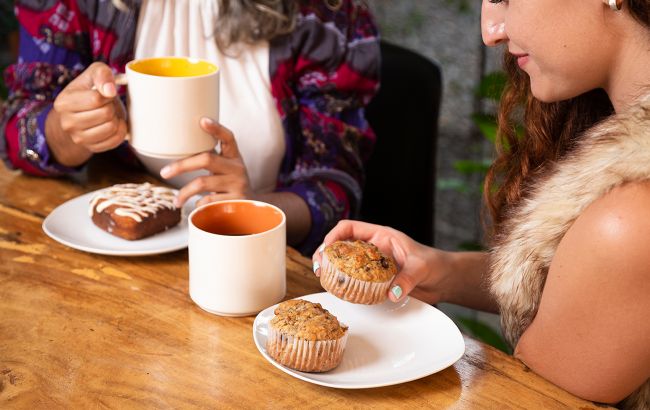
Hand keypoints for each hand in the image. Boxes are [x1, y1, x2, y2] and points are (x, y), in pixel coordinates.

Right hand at [52, 62, 126, 153]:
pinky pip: (115, 140)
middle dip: (111, 106)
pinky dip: (120, 130)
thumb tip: (110, 90)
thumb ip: (101, 74)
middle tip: (107, 105)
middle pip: (106, 114)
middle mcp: (67, 123)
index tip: (104, 94)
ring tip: (109, 114)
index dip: (107, 95)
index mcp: (63, 103)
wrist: (82, 113)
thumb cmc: (89, 90)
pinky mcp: (92, 148)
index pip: (96, 99)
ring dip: (116, 118)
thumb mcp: (93, 73)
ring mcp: (79, 138)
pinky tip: (114, 124)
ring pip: (111, 128)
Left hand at [160, 117, 253, 206]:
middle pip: (207, 159)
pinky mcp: (235, 202)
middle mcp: (238, 168)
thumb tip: (177, 149)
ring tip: (176, 200)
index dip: (217, 128)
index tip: (203, 120)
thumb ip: (211, 160)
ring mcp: (238, 185)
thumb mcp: (226, 170)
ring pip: (202, 183)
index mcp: (234, 157)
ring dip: (184, 192)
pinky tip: (198, 206)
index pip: (229, 138)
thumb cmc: (229, 185)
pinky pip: (208, 201)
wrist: (249, 209)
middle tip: (164, 173)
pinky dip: (198, 204)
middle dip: (182, 165)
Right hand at [312, 220, 452, 303]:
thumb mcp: (421, 268)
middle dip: (325, 253)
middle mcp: (372, 248)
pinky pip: (354, 279)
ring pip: (344, 262)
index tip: (327, 249)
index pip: (349, 228)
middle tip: (318, 268)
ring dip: (332, 269)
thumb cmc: (434, 265)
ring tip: (323, 279)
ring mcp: (372, 264)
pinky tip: (340, 292)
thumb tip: (392, 292)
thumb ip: (407, 278)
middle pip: (341, 245)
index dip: (334, 235)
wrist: (443, 280)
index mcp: (380, 235)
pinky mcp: (375, 280)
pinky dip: (344, 284)